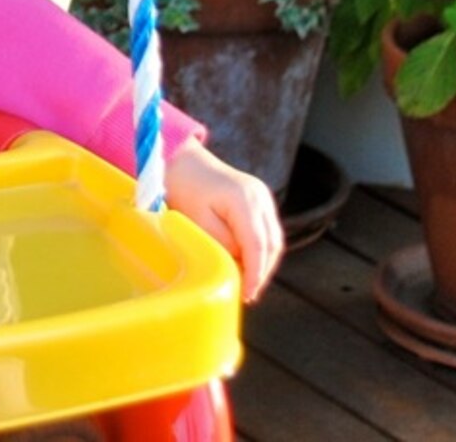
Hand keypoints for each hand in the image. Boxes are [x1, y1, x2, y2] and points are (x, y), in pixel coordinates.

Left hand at [165, 140, 284, 303]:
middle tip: (248, 294)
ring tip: (248, 283)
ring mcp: (262, 196)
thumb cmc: (184, 189)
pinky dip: (260, 249)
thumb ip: (222, 244)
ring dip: (263, 263)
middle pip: (271, 244)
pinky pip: (267, 230)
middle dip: (262, 272)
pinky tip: (247, 263)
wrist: (182, 160)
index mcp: (243, 199)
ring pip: (273, 239)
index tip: (248, 294)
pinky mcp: (259, 199)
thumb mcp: (198, 220)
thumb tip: (240, 265)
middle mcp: (259, 196)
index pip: (257, 245)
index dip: (256, 273)